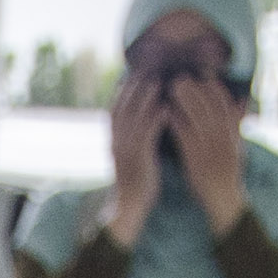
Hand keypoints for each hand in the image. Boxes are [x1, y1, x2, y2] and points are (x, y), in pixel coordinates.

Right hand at [101, 77, 164, 241]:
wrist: (128, 208)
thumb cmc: (135, 181)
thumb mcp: (130, 156)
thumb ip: (133, 138)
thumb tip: (142, 119)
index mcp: (112, 141)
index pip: (113, 109)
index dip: (122, 90)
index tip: (132, 74)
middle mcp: (115, 143)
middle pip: (122, 108)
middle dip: (134, 88)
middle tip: (146, 69)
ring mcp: (125, 152)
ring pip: (133, 119)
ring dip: (145, 99)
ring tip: (157, 81)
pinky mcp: (138, 161)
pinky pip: (146, 137)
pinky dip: (154, 120)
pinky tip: (165, 108)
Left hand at [161, 71, 250, 234]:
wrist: (224, 199)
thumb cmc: (229, 173)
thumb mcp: (238, 146)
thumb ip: (238, 123)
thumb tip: (242, 99)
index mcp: (232, 135)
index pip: (225, 106)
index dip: (214, 88)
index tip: (204, 74)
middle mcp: (223, 139)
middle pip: (210, 108)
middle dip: (196, 90)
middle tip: (182, 76)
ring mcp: (210, 149)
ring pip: (198, 119)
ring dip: (185, 101)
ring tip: (173, 87)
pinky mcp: (196, 159)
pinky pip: (186, 137)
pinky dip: (177, 123)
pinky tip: (168, 113)